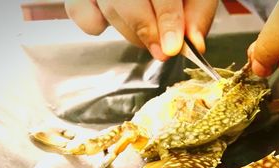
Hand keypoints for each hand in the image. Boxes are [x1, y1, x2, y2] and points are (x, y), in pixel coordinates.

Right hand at [65, 0, 217, 60]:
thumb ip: (197, 14)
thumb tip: (194, 44)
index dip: (167, 23)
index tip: (171, 48)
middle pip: (127, 5)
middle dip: (147, 33)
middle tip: (163, 52)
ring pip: (109, 12)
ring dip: (131, 32)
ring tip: (149, 33)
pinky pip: (81, 14)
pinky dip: (96, 24)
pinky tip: (115, 20)